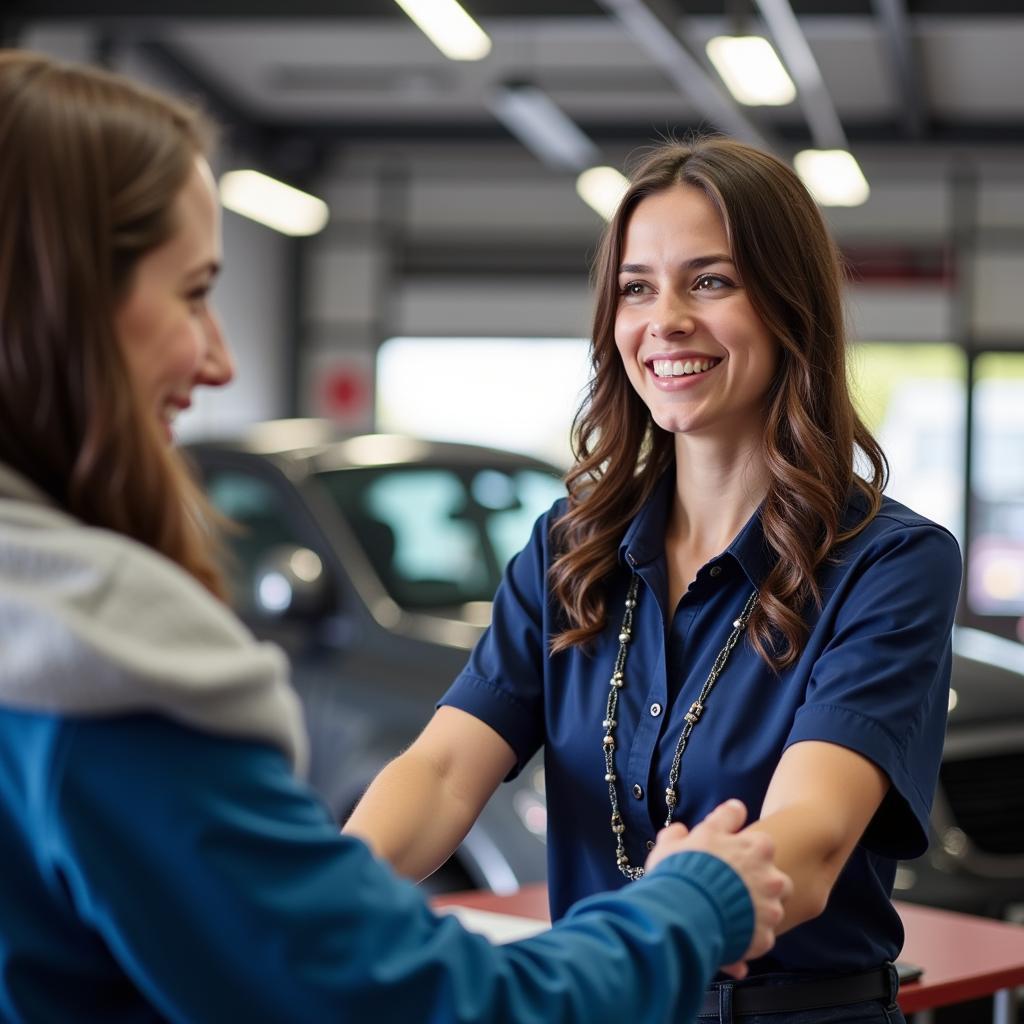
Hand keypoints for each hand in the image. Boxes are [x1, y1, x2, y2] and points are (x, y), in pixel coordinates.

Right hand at [644, 799, 790, 977]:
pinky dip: (747, 936)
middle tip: (730, 885)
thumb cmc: (680, 872)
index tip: (723, 850)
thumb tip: (684, 829)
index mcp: (754, 845)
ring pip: (773, 906)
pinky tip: (727, 935)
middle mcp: (769, 874)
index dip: (735, 843)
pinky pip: (761, 935)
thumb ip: (683, 832)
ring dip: (758, 908)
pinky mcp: (764, 936)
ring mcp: (770, 907)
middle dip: (756, 877)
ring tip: (731, 914)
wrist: (682, 915)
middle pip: (772, 872)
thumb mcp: (676, 841)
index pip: (755, 836)